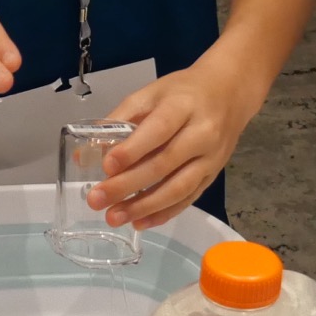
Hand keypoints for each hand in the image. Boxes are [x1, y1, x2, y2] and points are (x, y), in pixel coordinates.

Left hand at [92, 55, 258, 231]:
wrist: (230, 92)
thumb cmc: (183, 92)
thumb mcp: (151, 93)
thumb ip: (119, 120)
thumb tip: (85, 154)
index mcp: (183, 106)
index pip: (158, 130)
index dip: (132, 150)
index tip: (106, 166)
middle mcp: (202, 133)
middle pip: (164, 164)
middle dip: (128, 185)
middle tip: (97, 200)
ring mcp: (211, 157)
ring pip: (178, 188)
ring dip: (144, 206)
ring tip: (114, 217)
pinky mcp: (213, 175)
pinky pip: (189, 199)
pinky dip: (164, 213)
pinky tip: (140, 222)